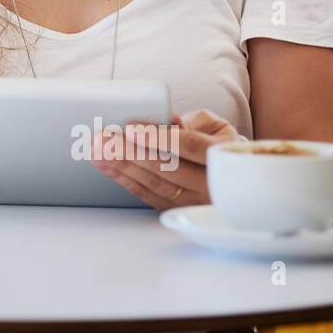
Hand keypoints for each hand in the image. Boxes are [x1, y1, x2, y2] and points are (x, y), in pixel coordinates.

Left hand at [88, 109, 246, 211]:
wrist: (236, 177)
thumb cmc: (218, 142)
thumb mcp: (216, 126)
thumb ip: (194, 121)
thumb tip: (168, 122)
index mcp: (224, 157)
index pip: (191, 147)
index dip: (161, 137)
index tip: (131, 127)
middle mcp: (211, 185)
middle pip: (168, 168)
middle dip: (130, 153)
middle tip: (103, 140)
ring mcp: (194, 203)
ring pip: (154, 185)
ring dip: (121, 168)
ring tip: (96, 152)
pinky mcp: (178, 211)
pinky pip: (148, 196)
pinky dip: (124, 180)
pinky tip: (106, 167)